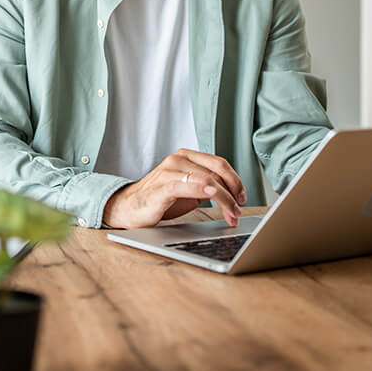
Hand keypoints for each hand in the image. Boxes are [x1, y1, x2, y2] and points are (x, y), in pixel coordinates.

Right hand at [102, 148, 246, 228]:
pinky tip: (214, 197)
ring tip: (231, 214)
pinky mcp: (163, 185)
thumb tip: (233, 194)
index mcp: (186, 156)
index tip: (242, 197)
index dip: (235, 180)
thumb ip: (207, 185)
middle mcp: (178, 159)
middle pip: (217, 171)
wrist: (129, 207)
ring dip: (225, 199)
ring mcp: (170, 170)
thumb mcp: (188, 189)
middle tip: (239, 208)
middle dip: (233, 191)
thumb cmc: (159, 199)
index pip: (219, 163)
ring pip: (208, 180)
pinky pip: (189, 185)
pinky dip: (206, 191)